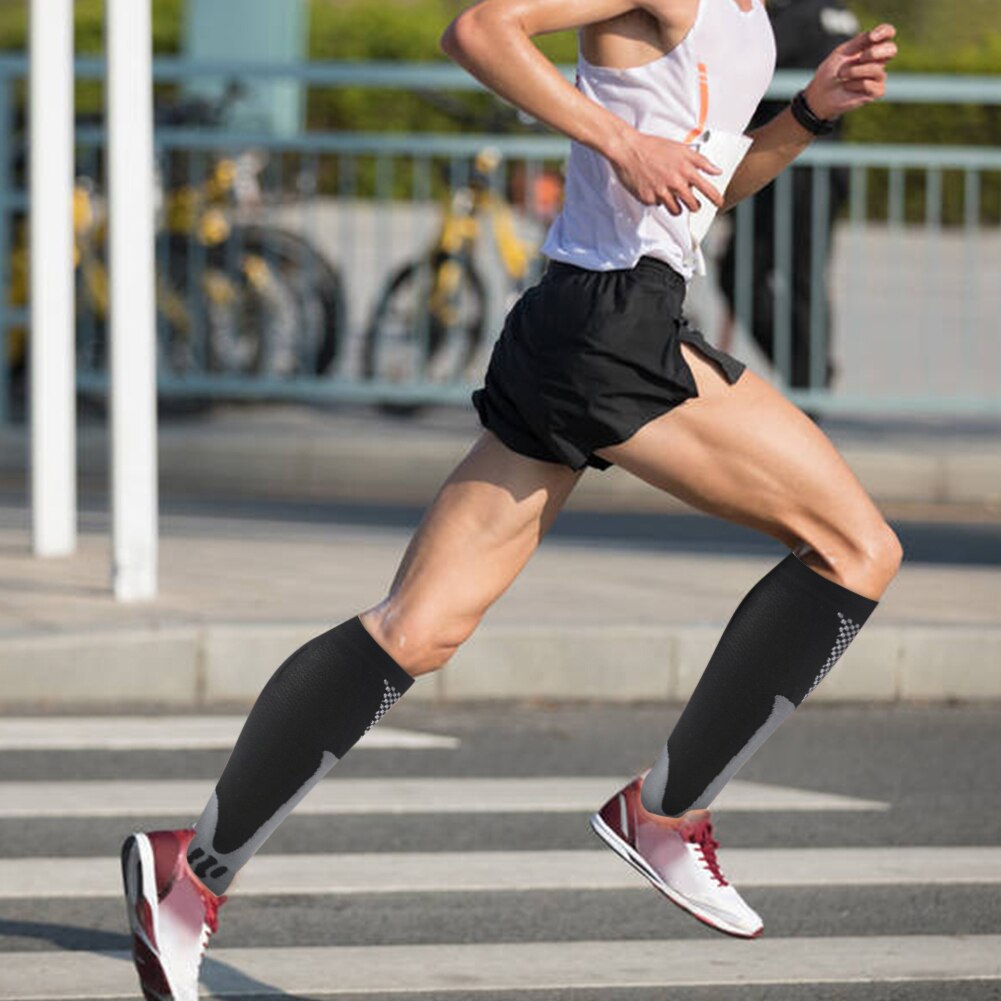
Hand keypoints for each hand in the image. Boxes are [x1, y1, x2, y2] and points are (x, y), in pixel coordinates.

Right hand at [608, 130, 723, 214]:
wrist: (629, 149)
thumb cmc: (653, 147)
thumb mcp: (681, 149)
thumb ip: (700, 161)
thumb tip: (716, 170)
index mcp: (685, 170)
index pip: (707, 188)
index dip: (715, 198)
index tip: (719, 203)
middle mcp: (675, 183)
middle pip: (692, 205)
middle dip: (694, 206)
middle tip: (692, 203)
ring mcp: (661, 193)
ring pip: (675, 210)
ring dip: (677, 207)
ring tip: (673, 198)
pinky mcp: (648, 198)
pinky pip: (657, 205)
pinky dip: (657, 199)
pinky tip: (653, 189)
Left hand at [805, 24, 897, 119]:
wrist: (821, 94)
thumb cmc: (830, 72)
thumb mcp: (842, 53)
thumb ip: (857, 43)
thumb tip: (872, 35)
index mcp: (871, 47)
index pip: (888, 34)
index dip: (885, 32)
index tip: (872, 37)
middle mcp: (878, 61)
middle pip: (892, 50)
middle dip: (876, 52)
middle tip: (861, 57)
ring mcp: (878, 76)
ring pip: (876, 70)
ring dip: (855, 71)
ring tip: (842, 75)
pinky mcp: (876, 91)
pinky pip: (871, 84)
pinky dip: (856, 85)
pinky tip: (847, 86)